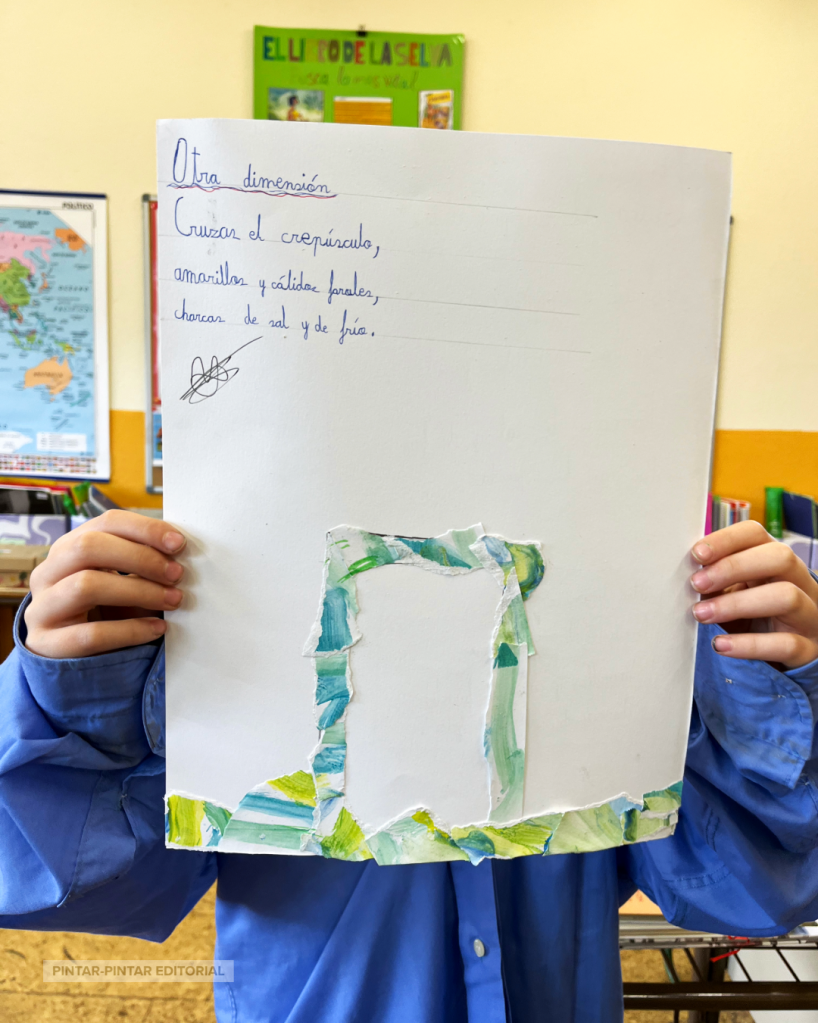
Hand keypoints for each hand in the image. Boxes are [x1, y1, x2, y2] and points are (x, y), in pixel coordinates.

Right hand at [24, 510, 185, 658]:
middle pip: (88, 547)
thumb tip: (177, 552)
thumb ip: (141, 564)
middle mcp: (47, 573)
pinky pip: (91, 634)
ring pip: (86, 585)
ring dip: (138, 591)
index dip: (144, 529)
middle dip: (140, 557)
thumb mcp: (121, 582)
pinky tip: (157, 629)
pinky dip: (130, 630)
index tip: (178, 543)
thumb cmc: (105, 612)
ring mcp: (41, 609)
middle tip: (177, 574)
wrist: (74, 661)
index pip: (106, 523)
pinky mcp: (47, 644)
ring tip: (173, 600)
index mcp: (68, 548)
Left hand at [690, 520, 817, 668]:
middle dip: (734, 567)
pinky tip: (720, 645)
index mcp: (776, 561)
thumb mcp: (736, 590)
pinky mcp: (808, 647)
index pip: (757, 535)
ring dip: (737, 604)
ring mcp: (809, 614)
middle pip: (780, 557)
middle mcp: (800, 581)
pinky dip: (749, 645)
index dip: (726, 539)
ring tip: (701, 614)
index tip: (696, 554)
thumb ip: (716, 579)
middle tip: (697, 584)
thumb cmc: (754, 614)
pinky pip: (785, 644)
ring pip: (787, 596)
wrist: (788, 651)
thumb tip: (682, 573)